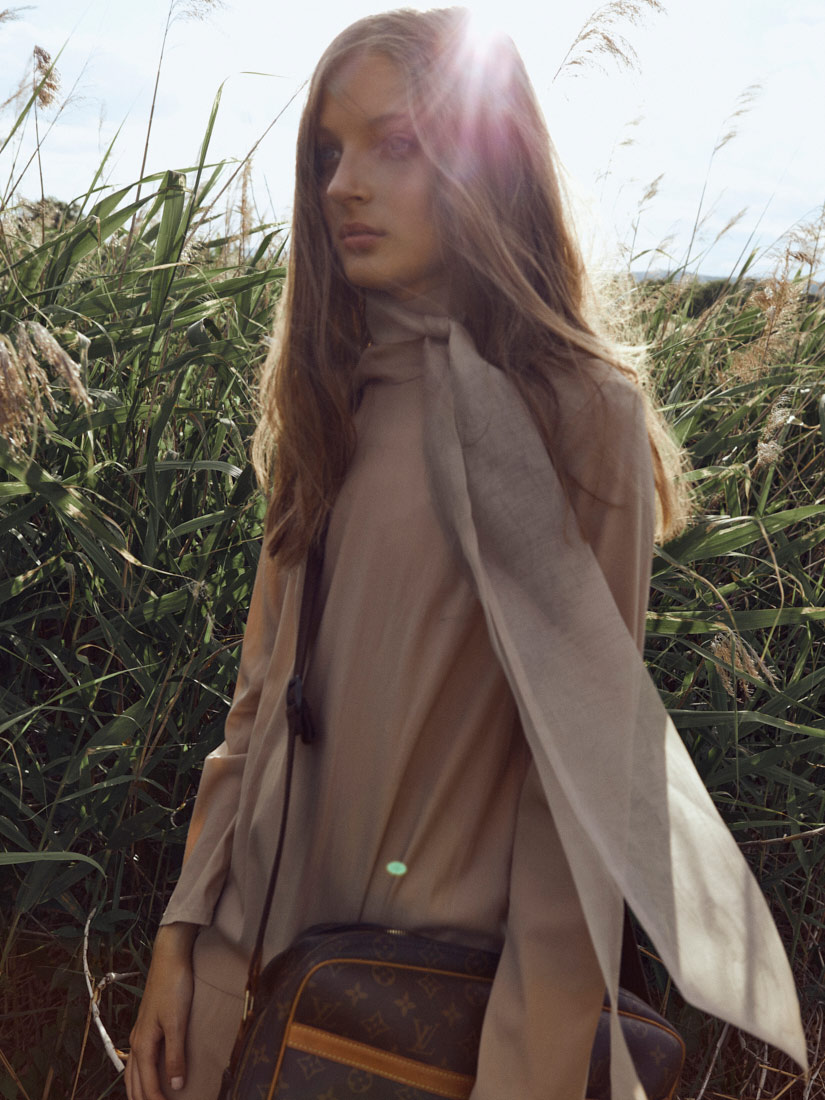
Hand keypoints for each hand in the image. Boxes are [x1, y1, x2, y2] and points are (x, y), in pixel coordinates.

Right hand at [125, 922, 198, 1099]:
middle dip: (142, 1099)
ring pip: (133, 1071)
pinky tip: (145, 1073)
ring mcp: (139, 1032)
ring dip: (137, 1090)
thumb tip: (176, 1087)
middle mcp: (137, 1041)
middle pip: (135, 1082)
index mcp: (143, 1043)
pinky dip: (139, 1074)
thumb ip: (176, 1055)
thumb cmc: (174, 986)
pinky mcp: (146, 1024)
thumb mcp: (178, 1022)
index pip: (147, 1084)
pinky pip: (137, 1059)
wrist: (169, 958)